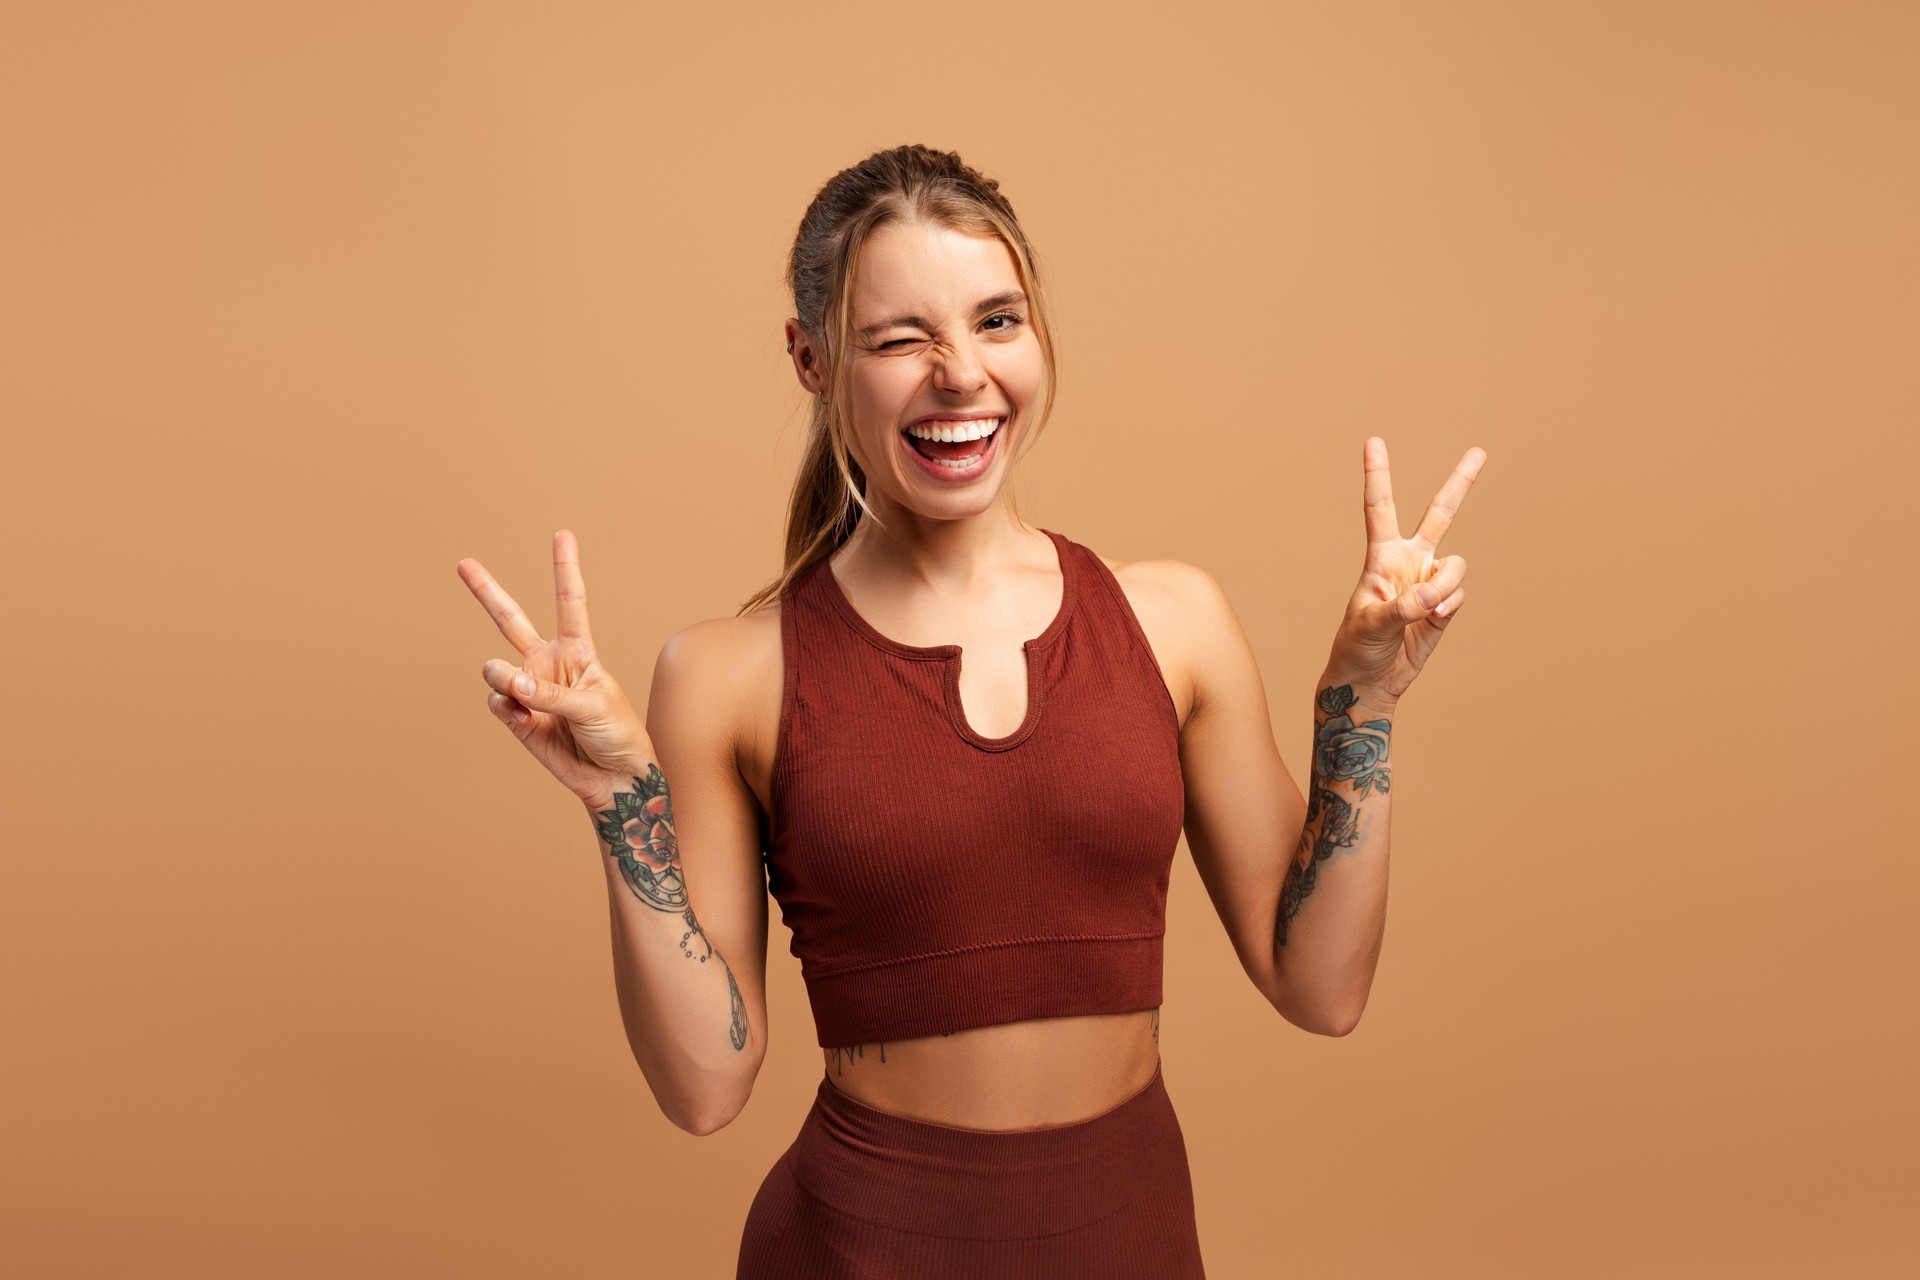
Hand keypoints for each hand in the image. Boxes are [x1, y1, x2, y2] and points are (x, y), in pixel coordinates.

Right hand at [457, 530, 649, 807]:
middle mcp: (548, 663)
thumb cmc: (617, 734)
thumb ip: (550, 692)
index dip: (564, 568)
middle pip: (511, 620)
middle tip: (463, 563)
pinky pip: (497, 702)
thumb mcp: (594, 706)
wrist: (612, 778)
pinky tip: (522, 718)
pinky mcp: (516, 716)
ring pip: (496, 668)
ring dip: (502, 677)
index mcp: (578, 650)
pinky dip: (506, 708)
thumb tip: (508, 681)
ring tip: (521, 693)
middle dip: (487, 592)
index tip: (562, 534)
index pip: (569, 602)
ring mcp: (529, 689)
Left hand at [1324, 437, 1485, 706]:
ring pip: (1456, 565)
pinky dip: (1448, 608)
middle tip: (1479, 451)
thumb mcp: (1371, 625)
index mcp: (1381, 557)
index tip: (1373, 441)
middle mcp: (1409, 562)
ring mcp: (1429, 582)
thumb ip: (1403, 607)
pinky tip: (1430, 623)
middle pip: (1440, 514)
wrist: (1370, 681)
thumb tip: (1435, 594)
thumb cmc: (1357, 648)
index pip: (1380, 508)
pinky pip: (1458, 595)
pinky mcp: (1444, 605)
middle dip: (1461, 483)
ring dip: (1446, 587)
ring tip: (1425, 611)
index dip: (1378, 474)